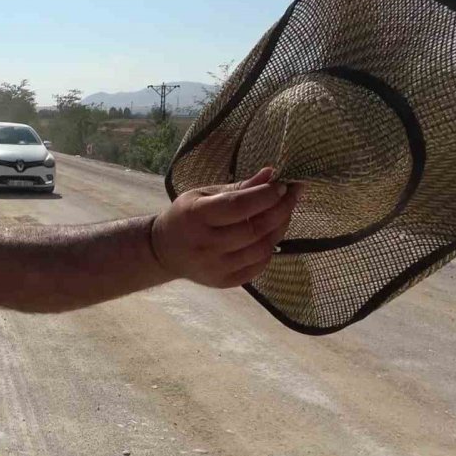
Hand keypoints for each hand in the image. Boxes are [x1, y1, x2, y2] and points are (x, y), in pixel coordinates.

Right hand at [151, 167, 300, 287]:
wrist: (164, 251)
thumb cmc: (186, 216)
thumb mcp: (203, 195)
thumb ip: (238, 188)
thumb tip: (271, 174)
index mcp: (195, 216)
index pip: (238, 205)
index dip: (266, 195)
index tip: (283, 185)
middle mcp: (205, 244)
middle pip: (255, 229)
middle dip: (280, 210)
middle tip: (292, 195)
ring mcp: (214, 266)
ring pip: (261, 249)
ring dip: (279, 229)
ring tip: (283, 214)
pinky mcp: (223, 282)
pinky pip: (258, 266)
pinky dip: (270, 249)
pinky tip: (270, 235)